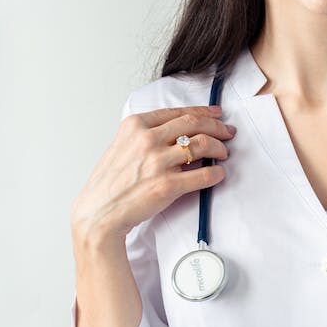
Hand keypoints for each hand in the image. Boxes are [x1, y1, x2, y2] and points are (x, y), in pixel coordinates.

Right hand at [70, 105, 235, 241]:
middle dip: (218, 127)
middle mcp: (147, 139)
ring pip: (203, 144)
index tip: (216, 114)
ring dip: (220, 148)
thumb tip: (181, 129)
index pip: (179, 112)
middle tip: (228, 132)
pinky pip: (204, 174)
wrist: (97, 214)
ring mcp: (157, 162)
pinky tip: (219, 173)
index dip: (204, 112)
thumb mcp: (122, 145)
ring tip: (223, 153)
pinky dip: (217, 173)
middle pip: (195, 124)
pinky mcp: (167, 185)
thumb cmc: (110, 182)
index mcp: (136, 125)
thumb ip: (147, 133)